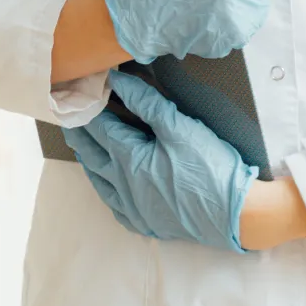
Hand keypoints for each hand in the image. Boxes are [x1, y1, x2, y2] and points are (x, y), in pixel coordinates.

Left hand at [63, 69, 257, 252]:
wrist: (236, 214)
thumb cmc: (210, 167)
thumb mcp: (180, 127)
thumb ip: (147, 103)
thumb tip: (118, 82)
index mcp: (130, 161)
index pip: (101, 129)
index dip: (89, 109)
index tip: (78, 93)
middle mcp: (124, 188)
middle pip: (93, 155)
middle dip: (80, 134)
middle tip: (69, 117)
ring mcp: (134, 210)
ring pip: (100, 183)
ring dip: (90, 161)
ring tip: (83, 147)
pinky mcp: (147, 224)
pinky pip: (115, 206)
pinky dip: (106, 190)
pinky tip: (109, 185)